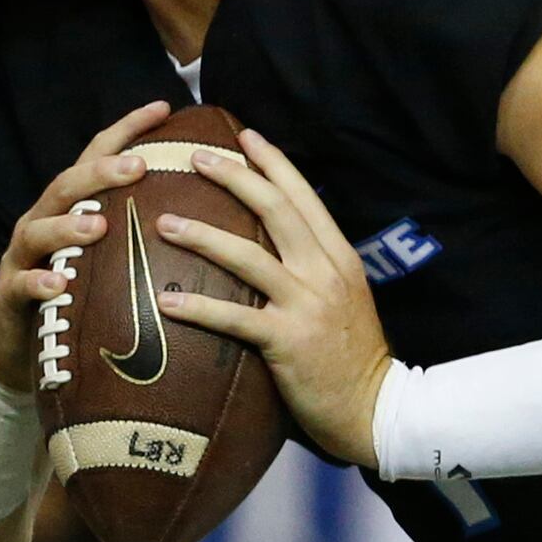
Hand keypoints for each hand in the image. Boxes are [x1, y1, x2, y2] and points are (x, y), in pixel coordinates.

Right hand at [0, 104, 175, 393]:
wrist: (18, 349)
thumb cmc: (77, 296)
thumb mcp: (108, 258)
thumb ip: (140, 230)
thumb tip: (206, 211)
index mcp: (71, 208)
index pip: (97, 157)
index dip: (127, 130)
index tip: (165, 107)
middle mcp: (43, 223)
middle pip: (67, 186)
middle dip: (100, 172)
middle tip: (138, 166)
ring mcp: (23, 259)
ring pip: (39, 231)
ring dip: (68, 226)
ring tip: (98, 225)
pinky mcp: (10, 298)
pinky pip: (22, 286)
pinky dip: (39, 282)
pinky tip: (58, 284)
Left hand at [150, 127, 392, 466]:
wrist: (377, 407)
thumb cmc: (353, 356)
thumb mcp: (345, 297)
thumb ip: (315, 267)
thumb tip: (274, 243)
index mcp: (339, 256)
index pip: (303, 196)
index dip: (273, 162)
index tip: (243, 134)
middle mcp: (325, 272)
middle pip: (276, 210)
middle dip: (235, 177)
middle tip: (196, 157)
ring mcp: (308, 305)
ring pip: (249, 257)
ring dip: (204, 235)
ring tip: (165, 222)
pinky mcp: (288, 342)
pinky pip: (236, 318)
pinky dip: (200, 308)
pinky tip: (167, 302)